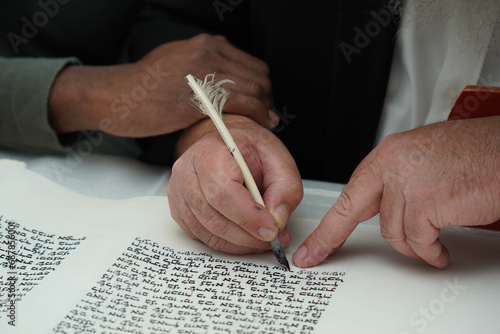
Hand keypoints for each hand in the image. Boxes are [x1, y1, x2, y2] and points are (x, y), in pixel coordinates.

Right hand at [49, 34, 277, 135]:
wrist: (115, 95)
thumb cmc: (143, 85)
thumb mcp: (176, 60)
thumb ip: (203, 62)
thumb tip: (226, 73)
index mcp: (206, 44)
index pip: (252, 63)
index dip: (263, 84)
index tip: (264, 100)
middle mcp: (209, 53)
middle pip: (258, 75)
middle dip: (269, 97)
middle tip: (269, 114)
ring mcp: (205, 73)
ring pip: (255, 89)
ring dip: (267, 108)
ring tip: (269, 122)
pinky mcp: (200, 97)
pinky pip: (242, 104)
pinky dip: (258, 115)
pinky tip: (261, 125)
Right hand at [167, 115, 302, 253]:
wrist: (227, 144)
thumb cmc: (248, 148)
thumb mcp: (278, 158)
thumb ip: (285, 188)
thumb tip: (277, 219)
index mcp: (209, 152)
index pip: (222, 192)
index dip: (248, 216)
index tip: (272, 229)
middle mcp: (187, 173)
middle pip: (213, 217)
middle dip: (247, 234)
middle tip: (274, 238)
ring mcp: (179, 194)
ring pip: (208, 232)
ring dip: (240, 243)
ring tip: (265, 238)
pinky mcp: (180, 212)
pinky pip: (203, 238)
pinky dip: (229, 243)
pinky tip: (247, 235)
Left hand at [293, 117, 499, 267]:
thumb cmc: (475, 155)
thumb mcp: (422, 159)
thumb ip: (396, 180)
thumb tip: (381, 207)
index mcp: (388, 154)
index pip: (350, 193)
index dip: (330, 223)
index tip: (314, 243)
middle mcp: (393, 165)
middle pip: (349, 210)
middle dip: (330, 238)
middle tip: (316, 255)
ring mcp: (408, 183)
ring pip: (391, 232)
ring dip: (412, 245)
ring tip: (430, 242)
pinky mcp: (428, 202)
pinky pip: (418, 241)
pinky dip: (430, 251)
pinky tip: (441, 249)